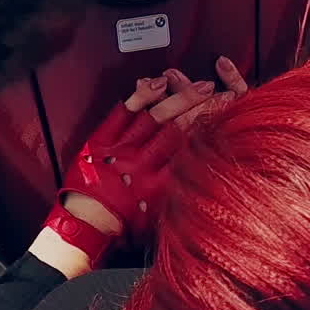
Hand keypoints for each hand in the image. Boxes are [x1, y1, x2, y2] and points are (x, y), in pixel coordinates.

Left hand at [62, 57, 248, 245]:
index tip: (226, 117)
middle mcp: (142, 165)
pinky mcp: (102, 139)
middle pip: (176, 130)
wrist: (84, 225)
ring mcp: (120, 149)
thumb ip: (179, 198)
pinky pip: (123, 112)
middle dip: (200, 109)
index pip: (189, 152)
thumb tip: (203, 179)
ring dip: (178, 99)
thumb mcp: (157, 219)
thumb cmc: (121, 226)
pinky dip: (141, 96)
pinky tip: (158, 83)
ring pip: (154, 117)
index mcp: (157, 186)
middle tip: (219, 93)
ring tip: (200, 86)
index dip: (209, 131)